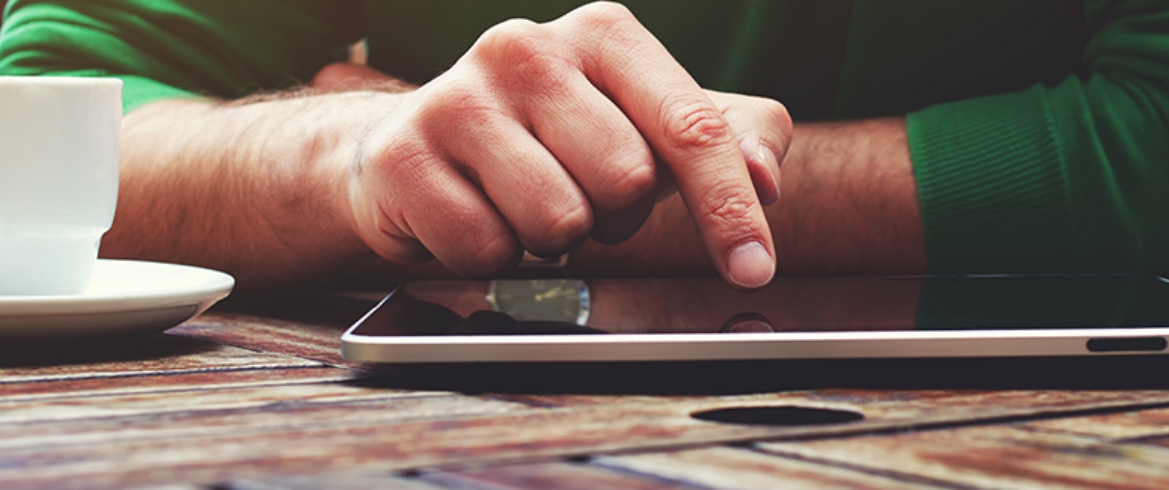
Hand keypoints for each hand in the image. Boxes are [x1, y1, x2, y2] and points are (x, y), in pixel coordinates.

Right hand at [336, 2, 791, 287]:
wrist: (414, 153)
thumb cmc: (550, 141)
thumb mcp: (648, 127)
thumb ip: (728, 141)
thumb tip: (766, 179)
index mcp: (601, 34)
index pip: (689, 126)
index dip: (728, 206)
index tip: (752, 267)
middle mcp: (526, 48)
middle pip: (623, 181)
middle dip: (613, 216)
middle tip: (580, 197)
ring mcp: (456, 97)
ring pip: (556, 222)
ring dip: (551, 241)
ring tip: (523, 206)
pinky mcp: (402, 155)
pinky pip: (486, 249)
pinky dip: (492, 257)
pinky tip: (474, 217)